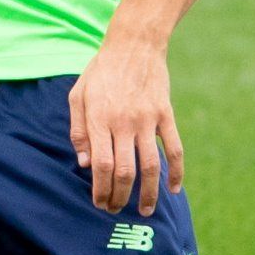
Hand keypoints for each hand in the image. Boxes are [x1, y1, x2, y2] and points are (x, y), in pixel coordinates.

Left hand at [67, 35, 183, 214]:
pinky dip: (176, 172)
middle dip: (120, 197)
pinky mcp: (166, 114)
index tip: (100, 203)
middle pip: (124, 171)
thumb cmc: (101, 71)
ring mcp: (147, 119)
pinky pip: (175, 148)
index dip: (101, 189)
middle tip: (117, 210)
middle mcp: (123, 122)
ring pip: (151, 165)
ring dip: (148, 193)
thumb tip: (84, 163)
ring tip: (145, 210)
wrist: (134, 44)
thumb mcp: (78, 95)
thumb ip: (78, 130)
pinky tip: (173, 189)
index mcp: (99, 118)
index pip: (101, 165)